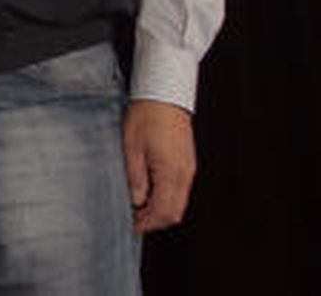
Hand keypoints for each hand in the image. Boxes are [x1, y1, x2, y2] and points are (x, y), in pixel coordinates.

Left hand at [123, 99, 196, 232]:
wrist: (165, 95)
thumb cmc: (146, 117)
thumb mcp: (132, 147)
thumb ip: (136, 177)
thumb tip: (137, 200)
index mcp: (170, 172)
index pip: (164, 211)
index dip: (149, 223)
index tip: (134, 224)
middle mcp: (184, 174)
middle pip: (175, 211)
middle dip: (156, 220)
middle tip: (135, 218)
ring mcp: (188, 169)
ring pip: (179, 201)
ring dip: (161, 209)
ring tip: (140, 205)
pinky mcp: (188, 162)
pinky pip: (180, 189)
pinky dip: (167, 197)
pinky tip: (151, 191)